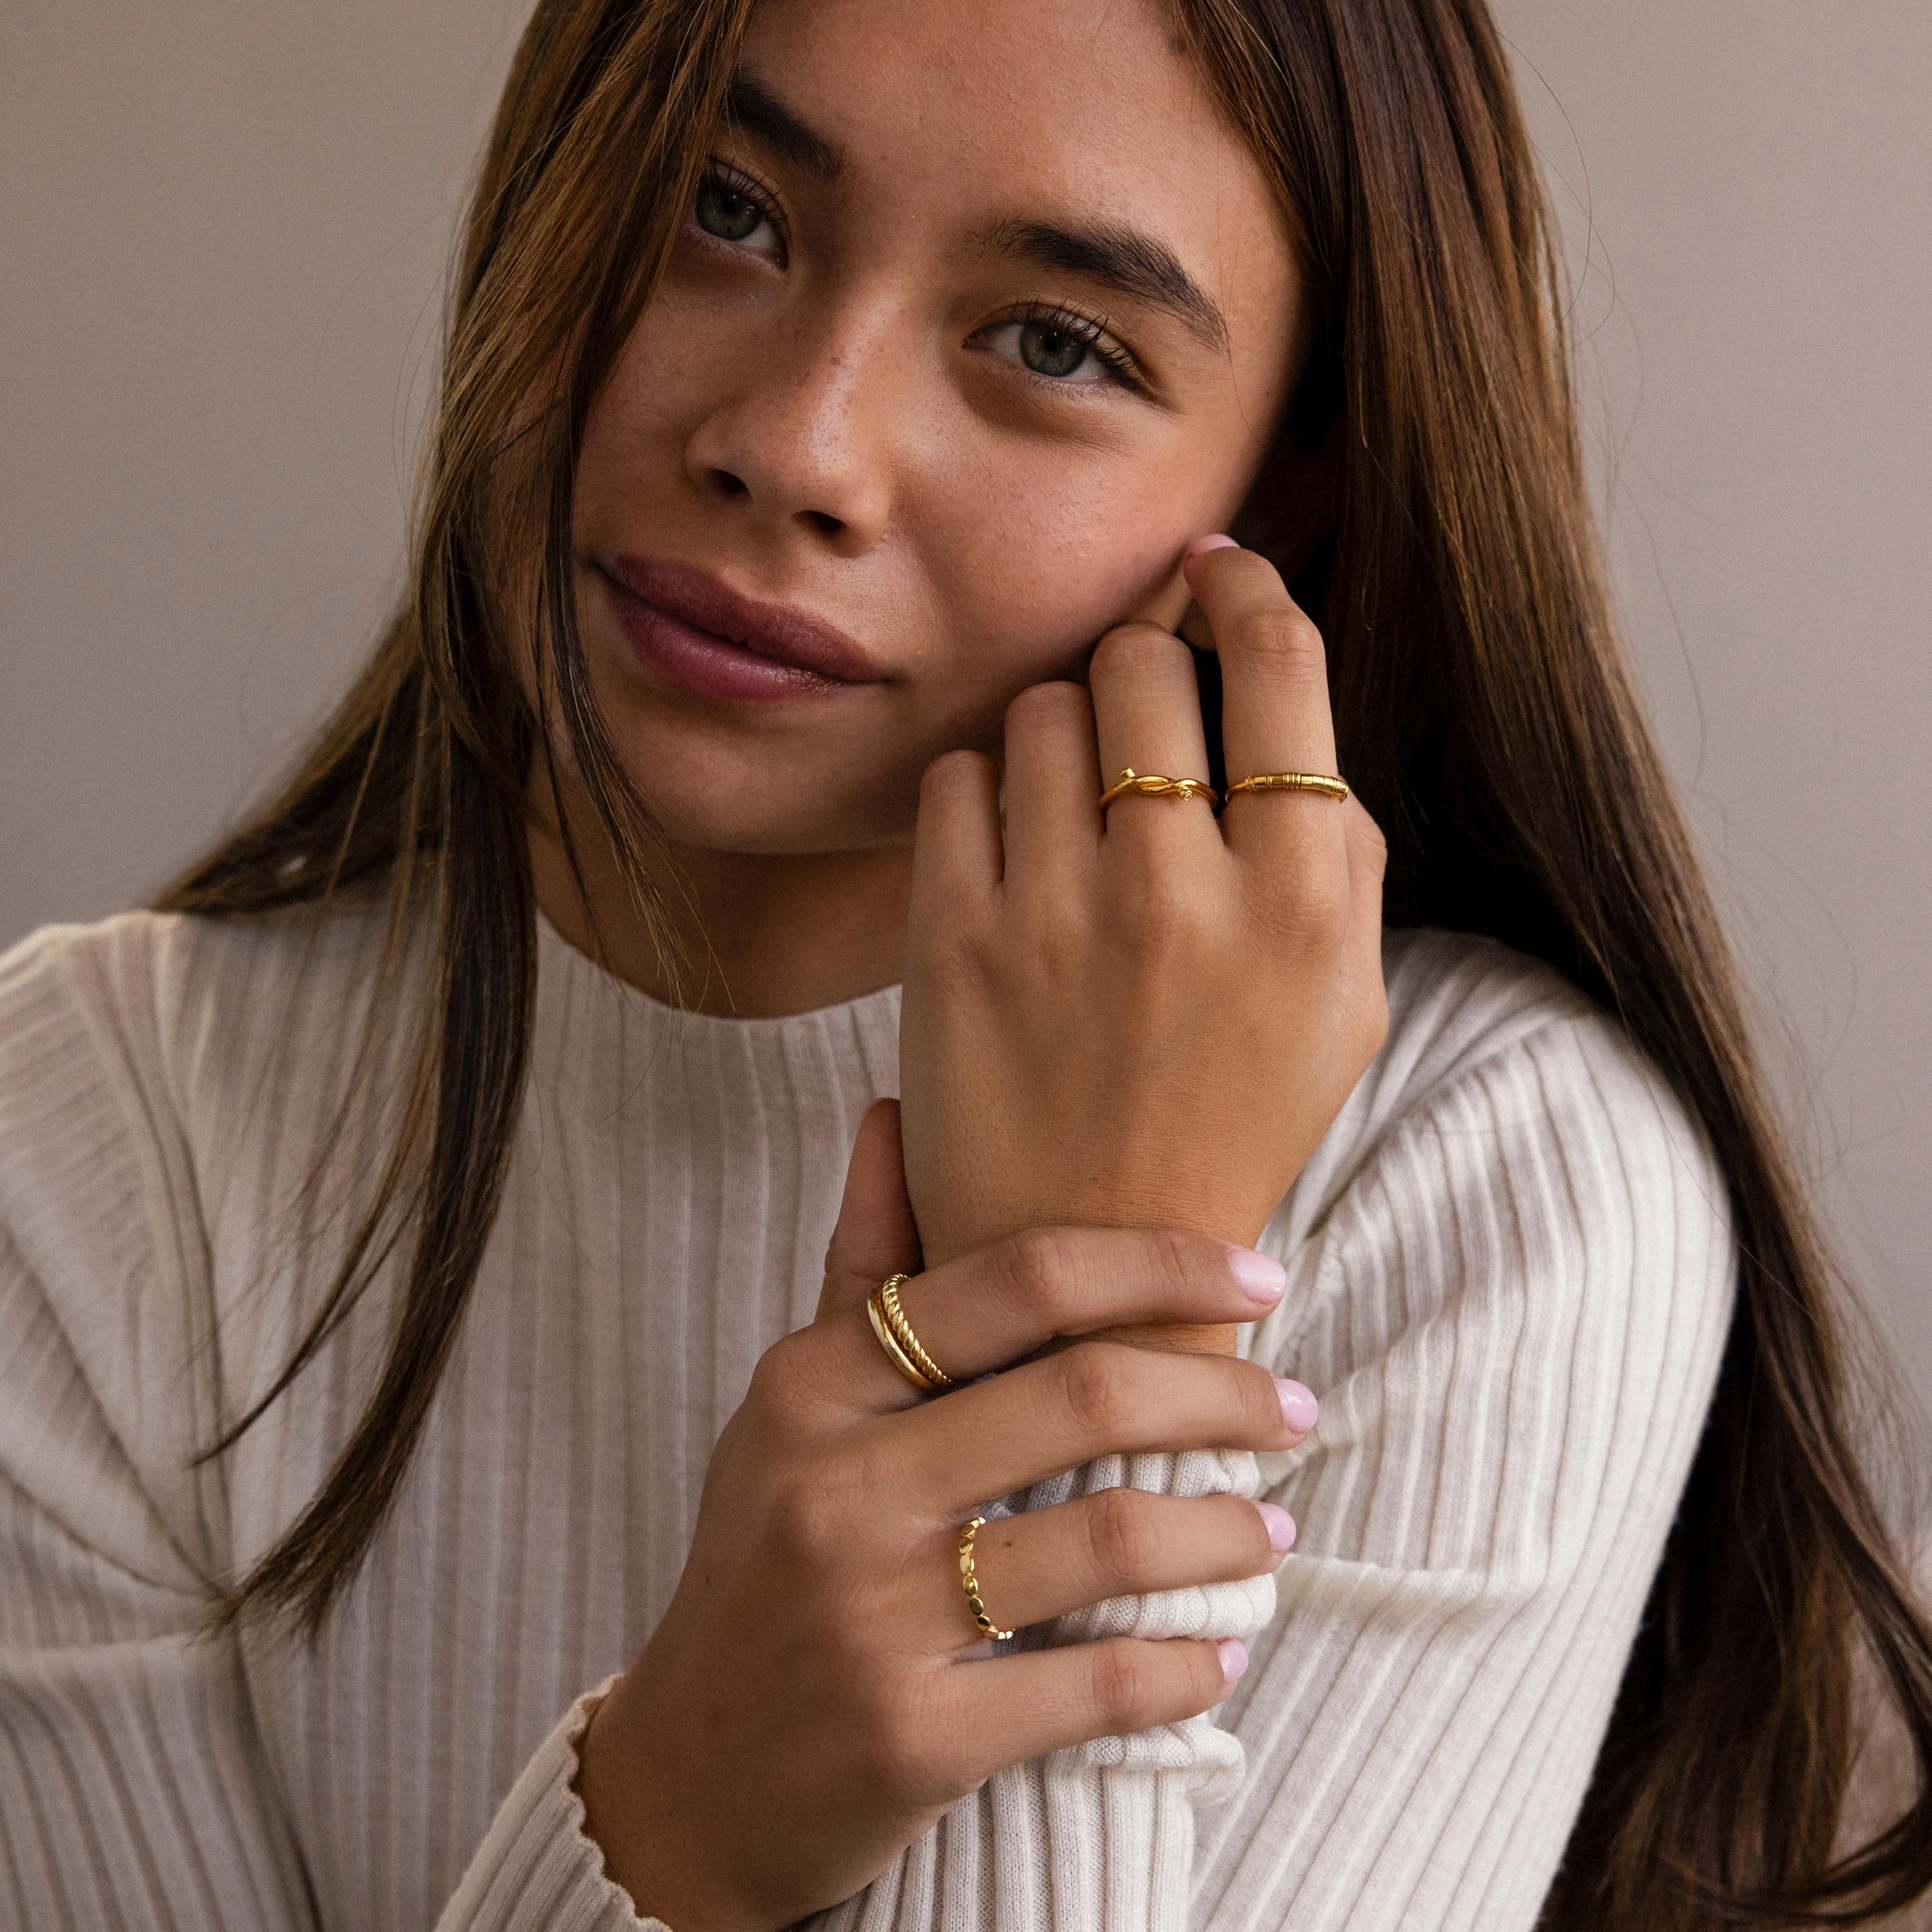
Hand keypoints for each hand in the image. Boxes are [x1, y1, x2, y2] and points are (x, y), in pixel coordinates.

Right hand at [576, 1099, 1312, 1931]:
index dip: (1159, 1264)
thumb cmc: (766, 1555)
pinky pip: (1097, 1688)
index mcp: (815, 1384)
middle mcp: (839, 1483)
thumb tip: (892, 1108)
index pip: (1018, 1277)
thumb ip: (861, 1263)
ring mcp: (874, 1614)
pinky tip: (1218, 1649)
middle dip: (1224, 1394)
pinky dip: (1183, 1666)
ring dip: (1226, 1534)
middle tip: (1294, 1410)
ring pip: (1112, 1539)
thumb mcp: (792, 1403)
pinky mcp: (914, 1736)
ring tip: (1270, 1531)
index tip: (1258, 1279)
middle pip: (1086, 1394)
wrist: (694, 1770)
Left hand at [897, 539, 1387, 1353]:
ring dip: (1060, 729)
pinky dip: (982, 790)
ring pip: (1043, 708)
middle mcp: (1185, 894)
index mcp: (1305, 903)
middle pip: (1144, 664)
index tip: (1218, 571)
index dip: (1245, 590)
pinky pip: (957, 777)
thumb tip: (1280, 692)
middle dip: (1143, 659)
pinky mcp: (954, 942)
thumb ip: (1339, 849)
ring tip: (1074, 804)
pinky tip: (1010, 851)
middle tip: (1140, 702)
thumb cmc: (1232, 1116)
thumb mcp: (1345, 1000)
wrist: (1095, 1258)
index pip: (1280, 667)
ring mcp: (1058, 915)